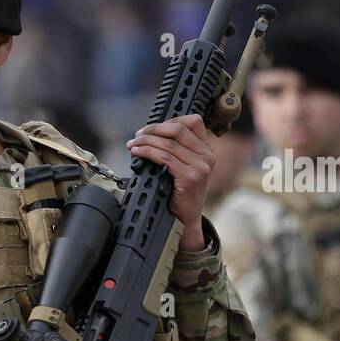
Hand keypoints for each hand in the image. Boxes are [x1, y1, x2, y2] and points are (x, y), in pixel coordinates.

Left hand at [125, 114, 213, 250]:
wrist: (185, 220)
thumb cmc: (179, 194)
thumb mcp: (182, 168)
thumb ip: (175, 150)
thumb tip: (149, 134)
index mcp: (207, 150)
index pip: (193, 122)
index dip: (170, 120)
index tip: (152, 127)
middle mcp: (207, 156)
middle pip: (178, 130)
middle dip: (153, 129)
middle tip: (138, 135)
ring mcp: (200, 167)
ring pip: (168, 144)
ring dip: (146, 141)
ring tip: (132, 145)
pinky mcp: (190, 178)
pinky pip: (165, 158)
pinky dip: (148, 152)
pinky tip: (137, 153)